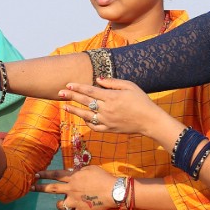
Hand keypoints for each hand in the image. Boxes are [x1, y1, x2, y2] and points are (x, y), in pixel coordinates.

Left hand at [37, 165, 117, 209]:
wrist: (113, 191)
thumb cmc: (103, 177)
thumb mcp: (90, 169)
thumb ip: (79, 170)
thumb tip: (73, 171)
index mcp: (73, 178)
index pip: (55, 175)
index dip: (45, 174)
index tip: (36, 174)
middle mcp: (71, 189)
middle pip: (52, 189)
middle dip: (40, 188)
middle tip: (31, 188)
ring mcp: (75, 201)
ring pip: (60, 205)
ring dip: (59, 205)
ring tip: (62, 204)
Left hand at [59, 78, 174, 139]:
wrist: (150, 120)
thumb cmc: (141, 100)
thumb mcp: (130, 86)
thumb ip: (112, 82)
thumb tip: (98, 79)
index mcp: (112, 97)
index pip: (90, 91)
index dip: (78, 87)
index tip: (68, 84)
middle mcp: (107, 109)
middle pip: (85, 101)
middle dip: (71, 96)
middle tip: (60, 92)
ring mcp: (107, 120)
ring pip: (86, 115)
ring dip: (74, 110)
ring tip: (64, 106)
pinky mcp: (109, 129)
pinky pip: (94, 127)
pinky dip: (87, 122)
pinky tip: (82, 118)